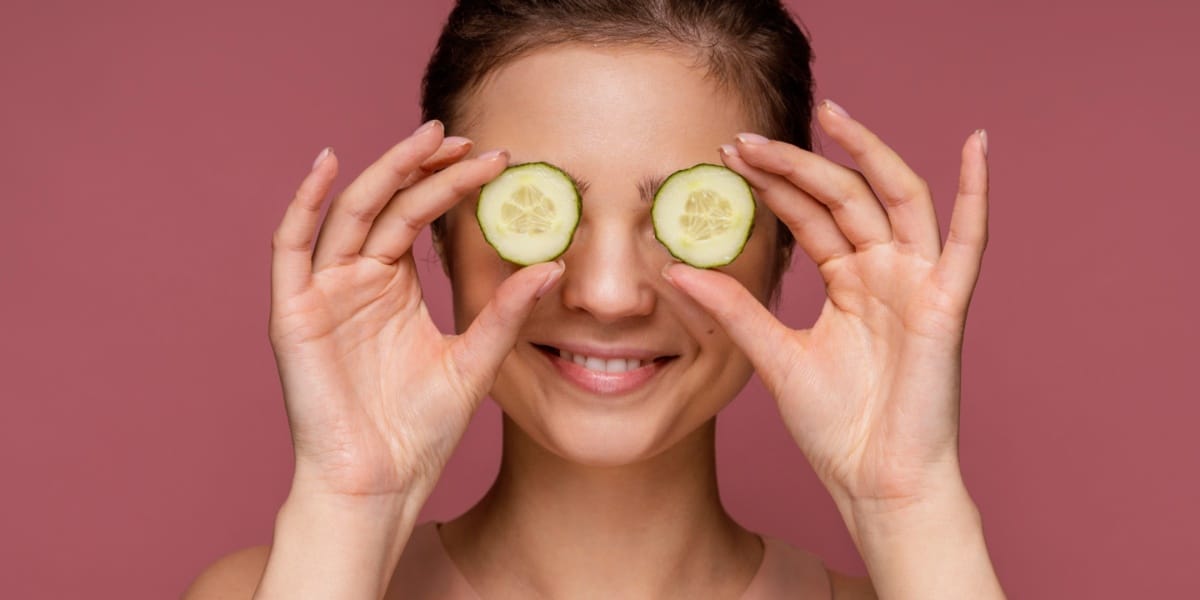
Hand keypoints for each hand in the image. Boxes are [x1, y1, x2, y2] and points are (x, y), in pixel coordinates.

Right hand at [268, 121, 563, 499]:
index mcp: (393, 286)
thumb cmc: (420, 431)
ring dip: (385, 172)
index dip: (453, 184)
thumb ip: (504, 312)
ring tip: (427, 139)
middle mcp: (356, 279)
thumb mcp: (474, 361)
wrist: (380, 483)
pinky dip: (304, 204)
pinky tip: (329, 165)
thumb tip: (552, 264)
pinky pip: (290, 248)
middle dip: (426, 166)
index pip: (420, 215)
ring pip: (349, 214)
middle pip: (388, 204)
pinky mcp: (294, 313)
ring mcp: (323, 293)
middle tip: (467, 138)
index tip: (496, 160)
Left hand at [664, 100, 988, 509]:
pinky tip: (975, 146)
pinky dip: (978, 192)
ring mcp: (916, 284)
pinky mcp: (945, 304)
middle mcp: (884, 273)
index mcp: (848, 282)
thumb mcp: (772, 356)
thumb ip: (733, 308)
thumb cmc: (835, 428)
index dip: (772, 184)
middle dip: (796, 164)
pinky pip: (969, 240)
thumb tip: (674, 268)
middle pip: (843, 197)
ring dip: (866, 153)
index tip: (726, 157)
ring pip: (896, 199)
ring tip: (829, 113)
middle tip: (745, 139)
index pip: (809, 215)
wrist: (874, 482)